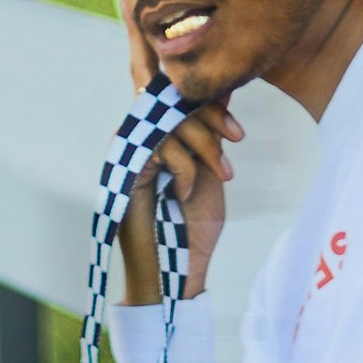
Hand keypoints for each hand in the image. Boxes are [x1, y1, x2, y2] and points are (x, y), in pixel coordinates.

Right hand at [117, 22, 241, 305]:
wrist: (176, 274)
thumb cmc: (193, 228)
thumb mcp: (210, 170)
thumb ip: (210, 134)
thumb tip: (223, 89)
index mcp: (159, 137)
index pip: (180, 99)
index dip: (212, 105)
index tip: (238, 132)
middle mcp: (140, 139)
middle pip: (175, 101)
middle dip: (212, 116)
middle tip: (236, 138)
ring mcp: (130, 152)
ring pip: (171, 120)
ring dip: (205, 145)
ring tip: (221, 173)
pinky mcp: (125, 170)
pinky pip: (160, 146)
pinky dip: (183, 167)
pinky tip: (184, 193)